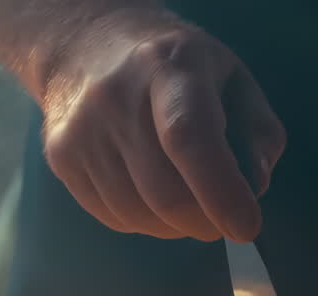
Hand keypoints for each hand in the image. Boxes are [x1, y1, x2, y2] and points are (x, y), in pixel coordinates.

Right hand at [38, 8, 285, 242]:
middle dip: (205, 222)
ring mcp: (80, 131)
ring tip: (186, 201)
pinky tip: (152, 194)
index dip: (221, 191)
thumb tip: (253, 187)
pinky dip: (146, 222)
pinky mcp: (61, 158)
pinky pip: (114, 217)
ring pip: (139, 215)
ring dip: (175, 226)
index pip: (189, 137)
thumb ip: (256, 130)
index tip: (247, 226)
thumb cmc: (173, 69)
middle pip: (165, 193)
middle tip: (221, 220)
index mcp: (167, 68)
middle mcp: (115, 97)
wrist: (85, 47)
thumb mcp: (230, 77)